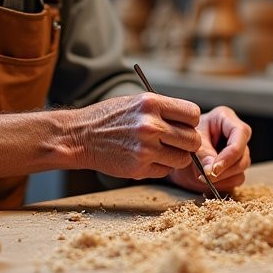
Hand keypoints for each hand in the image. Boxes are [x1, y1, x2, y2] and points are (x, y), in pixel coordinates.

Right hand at [75, 92, 202, 179]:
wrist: (80, 136)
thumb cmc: (109, 117)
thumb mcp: (137, 102)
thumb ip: (163, 110)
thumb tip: (189, 123)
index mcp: (151, 103)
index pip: (192, 114)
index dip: (189, 121)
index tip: (182, 125)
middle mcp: (150, 125)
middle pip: (193, 140)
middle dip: (187, 142)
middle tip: (175, 142)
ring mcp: (145, 148)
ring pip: (183, 159)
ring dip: (176, 157)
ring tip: (160, 150)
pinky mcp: (139, 168)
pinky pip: (166, 171)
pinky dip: (160, 167)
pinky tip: (146, 158)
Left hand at [168, 105, 251, 192]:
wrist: (176, 153)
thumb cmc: (183, 141)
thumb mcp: (191, 145)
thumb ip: (203, 156)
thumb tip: (212, 171)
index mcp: (225, 118)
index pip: (240, 133)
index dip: (230, 154)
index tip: (215, 169)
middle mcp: (236, 132)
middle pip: (243, 154)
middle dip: (225, 169)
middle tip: (206, 177)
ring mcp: (239, 149)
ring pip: (242, 168)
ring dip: (223, 177)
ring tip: (203, 178)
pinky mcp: (237, 164)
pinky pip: (237, 178)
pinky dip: (223, 183)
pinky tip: (208, 180)